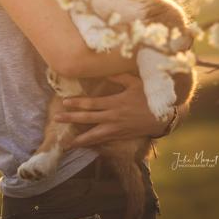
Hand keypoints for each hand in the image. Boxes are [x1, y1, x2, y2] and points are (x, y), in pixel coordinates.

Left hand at [53, 73, 172, 148]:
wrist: (163, 117)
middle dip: (71, 119)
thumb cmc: (148, 97)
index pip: (91, 103)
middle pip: (88, 118)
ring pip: (94, 135)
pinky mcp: (120, 136)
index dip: (77, 103)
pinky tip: (83, 146)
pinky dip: (92, 144)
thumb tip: (105, 72)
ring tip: (66, 143)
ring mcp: (116, 129)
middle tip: (56, 119)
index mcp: (115, 102)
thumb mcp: (134, 83)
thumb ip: (119, 77)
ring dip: (79, 139)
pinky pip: (103, 141)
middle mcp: (113, 117)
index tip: (64, 103)